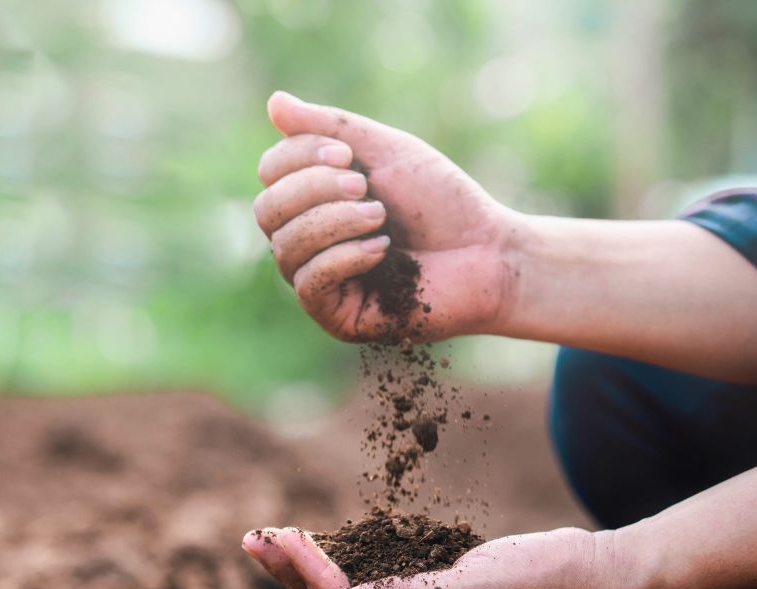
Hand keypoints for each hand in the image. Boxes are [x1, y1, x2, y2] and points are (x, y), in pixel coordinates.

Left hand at [242, 525, 627, 588]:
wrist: (597, 577)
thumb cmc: (545, 582)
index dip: (309, 577)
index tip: (276, 539)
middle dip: (296, 574)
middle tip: (253, 537)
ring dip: (316, 568)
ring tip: (274, 540)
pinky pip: (383, 586)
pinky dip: (353, 564)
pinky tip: (329, 549)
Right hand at [253, 91, 517, 342]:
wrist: (489, 252)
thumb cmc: (442, 202)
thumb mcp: (386, 151)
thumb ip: (331, 127)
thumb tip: (273, 103)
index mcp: (314, 200)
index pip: (270, 174)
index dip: (298, 157)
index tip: (348, 155)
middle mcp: (308, 241)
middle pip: (267, 211)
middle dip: (313, 190)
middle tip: (364, 186)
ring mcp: (320, 282)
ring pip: (285, 247)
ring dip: (334, 222)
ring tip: (380, 217)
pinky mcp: (337, 317)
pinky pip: (310, 284)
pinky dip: (343, 257)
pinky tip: (382, 249)